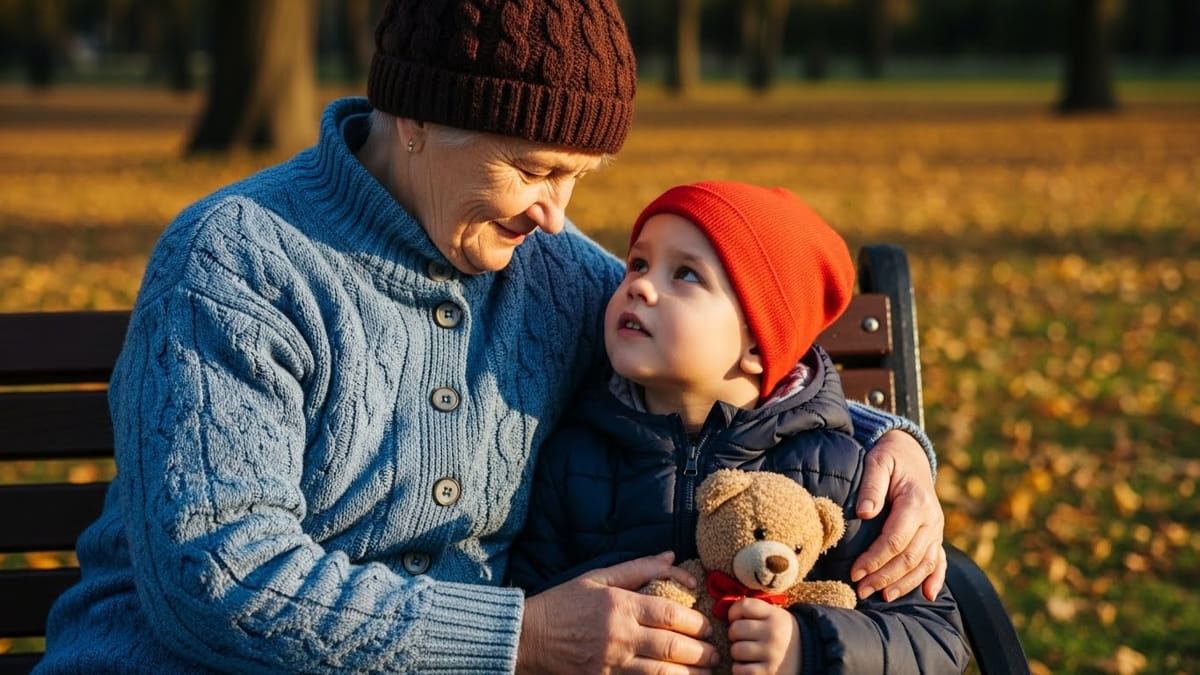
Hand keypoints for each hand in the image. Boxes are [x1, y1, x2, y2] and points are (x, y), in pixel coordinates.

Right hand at [517, 551, 719, 673]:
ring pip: (663, 673)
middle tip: (716, 652)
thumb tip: (672, 557)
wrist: (529, 636)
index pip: (670, 615)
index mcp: (620, 605)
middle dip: (701, 652)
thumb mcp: (598, 577)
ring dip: (690, 674)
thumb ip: (639, 567)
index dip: (696, 621)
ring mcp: (612, 662)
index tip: (707, 625)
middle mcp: (619, 635)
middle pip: (672, 647)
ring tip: (706, 671)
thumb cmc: (564, 602)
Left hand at [726, 599, 800, 674]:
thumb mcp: (775, 616)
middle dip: (734, 634)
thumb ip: (755, 611)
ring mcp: (771, 654)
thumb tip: (726, 610)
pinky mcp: (768, 672)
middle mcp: (773, 633)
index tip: (736, 619)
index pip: (744, 606)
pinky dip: (739, 668)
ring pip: (736, 650)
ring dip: (737, 653)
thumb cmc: (782, 633)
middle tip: (742, 638)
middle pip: (736, 629)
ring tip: (746, 652)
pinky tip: (748, 665)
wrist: (809, 656)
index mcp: (774, 616)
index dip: (734, 612)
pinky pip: (740, 669)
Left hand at [852, 430, 946, 601]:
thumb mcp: (877, 462)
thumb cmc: (889, 458)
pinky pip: (939, 560)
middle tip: (861, 590)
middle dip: (884, 577)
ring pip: (924, 563)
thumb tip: (864, 513)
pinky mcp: (936, 534)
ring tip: (882, 596)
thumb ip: (871, 486)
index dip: (875, 559)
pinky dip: (936, 578)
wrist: (910, 453)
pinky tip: (928, 595)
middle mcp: (931, 519)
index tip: (854, 572)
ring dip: (904, 583)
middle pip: (909, 557)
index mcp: (916, 502)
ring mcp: (936, 528)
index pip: (895, 540)